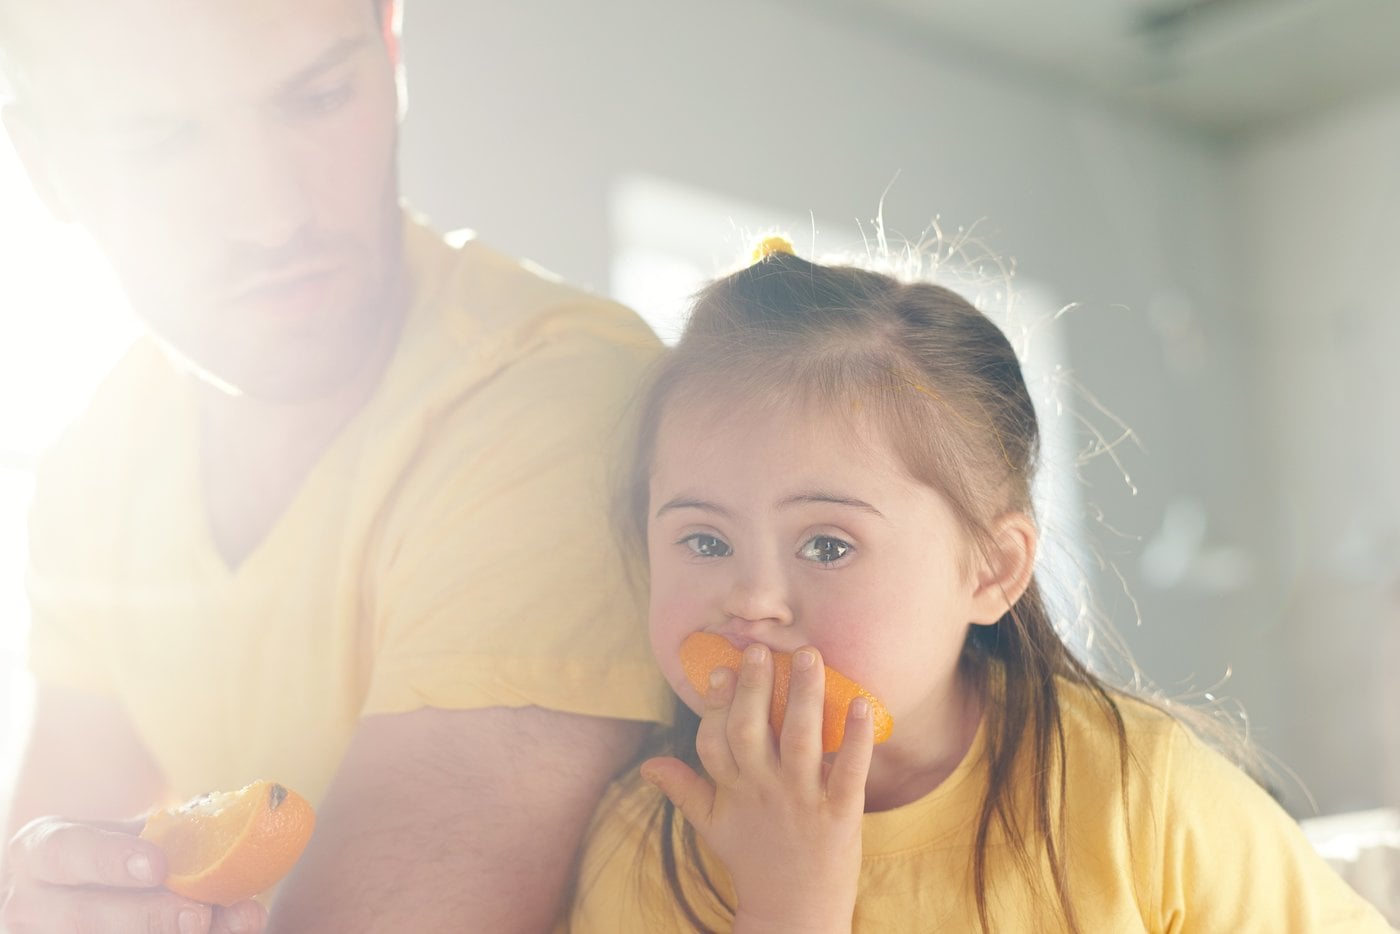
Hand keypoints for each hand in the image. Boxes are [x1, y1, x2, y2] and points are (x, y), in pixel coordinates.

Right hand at [2, 815, 266, 933]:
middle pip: (83, 916)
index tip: (159, 866)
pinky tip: (216, 933)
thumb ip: (171, 833)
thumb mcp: (127, 836)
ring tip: (227, 925)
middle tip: (201, 916)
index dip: (111, 860)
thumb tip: (233, 824)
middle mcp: (30, 903)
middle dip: (149, 917)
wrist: (82, 888)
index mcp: (40, 852)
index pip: (66, 852)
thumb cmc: (113, 854)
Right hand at [643, 644, 873, 932]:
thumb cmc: (753, 861)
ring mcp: (801, 801)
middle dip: (754, 688)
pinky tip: (861, 703)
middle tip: (762, 649)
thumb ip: (684, 789)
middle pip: (751, 730)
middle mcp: (763, 790)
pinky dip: (856, 738)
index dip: (717, 704)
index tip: (722, 667)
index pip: (715, 739)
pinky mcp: (840, 815)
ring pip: (799, 739)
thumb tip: (648, 764)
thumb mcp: (712, 826)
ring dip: (805, 696)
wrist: (793, 914)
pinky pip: (849, 770)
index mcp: (733, 789)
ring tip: (810, 656)